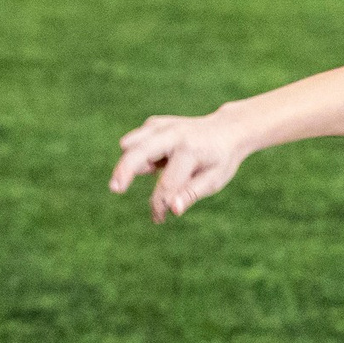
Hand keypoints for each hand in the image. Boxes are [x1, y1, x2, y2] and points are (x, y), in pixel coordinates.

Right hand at [111, 111, 249, 221]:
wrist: (228, 129)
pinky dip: (140, 154)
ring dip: (131, 163)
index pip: (167, 184)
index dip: (160, 204)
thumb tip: (172, 210)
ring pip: (132, 143)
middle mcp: (173, 134)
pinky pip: (137, 140)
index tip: (159, 218)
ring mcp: (162, 125)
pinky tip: (160, 161)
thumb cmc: (221, 160)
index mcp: (190, 151)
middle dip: (124, 171)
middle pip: (138, 152)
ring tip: (153, 171)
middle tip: (115, 189)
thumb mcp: (214, 180)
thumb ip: (191, 194)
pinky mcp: (154, 123)